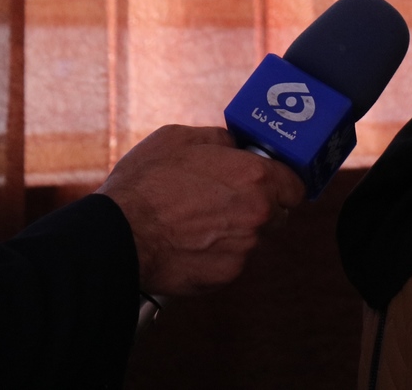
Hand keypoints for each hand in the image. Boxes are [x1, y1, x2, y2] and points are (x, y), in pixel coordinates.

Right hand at [96, 125, 305, 296]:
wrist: (116, 234)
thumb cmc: (145, 183)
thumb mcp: (181, 138)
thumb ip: (221, 139)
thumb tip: (237, 145)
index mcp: (255, 176)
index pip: (295, 185)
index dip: (281, 183)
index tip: (268, 183)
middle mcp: (258, 213)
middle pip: (277, 213)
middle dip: (260, 207)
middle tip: (226, 202)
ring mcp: (244, 247)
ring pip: (253, 239)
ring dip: (235, 232)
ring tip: (198, 223)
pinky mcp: (225, 274)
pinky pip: (231, 261)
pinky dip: (216, 255)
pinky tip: (190, 244)